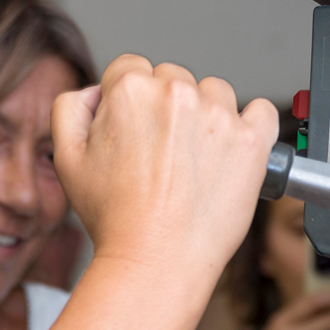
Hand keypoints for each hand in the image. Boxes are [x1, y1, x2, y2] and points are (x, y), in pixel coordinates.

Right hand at [53, 56, 276, 290]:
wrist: (157, 261)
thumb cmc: (115, 219)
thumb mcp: (66, 159)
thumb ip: (70, 108)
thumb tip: (94, 92)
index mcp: (131, 91)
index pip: (130, 68)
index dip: (128, 101)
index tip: (136, 130)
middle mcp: (176, 93)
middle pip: (172, 78)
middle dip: (166, 108)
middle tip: (160, 154)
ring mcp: (218, 115)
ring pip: (214, 92)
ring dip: (206, 116)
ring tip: (192, 160)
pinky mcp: (251, 140)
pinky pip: (262, 111)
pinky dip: (250, 127)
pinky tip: (229, 153)